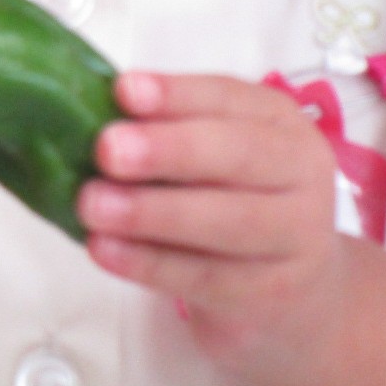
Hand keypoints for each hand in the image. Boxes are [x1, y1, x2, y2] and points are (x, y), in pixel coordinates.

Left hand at [78, 72, 347, 385]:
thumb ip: (165, 124)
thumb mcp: (213, 146)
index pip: (227, 97)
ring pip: (225, 223)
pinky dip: (149, 263)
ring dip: (151, 213)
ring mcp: (296, 239)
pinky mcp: (273, 295)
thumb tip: (86, 107)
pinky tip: (105, 249)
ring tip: (91, 205)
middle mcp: (299, 174)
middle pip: (236, 156)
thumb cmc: (232, 191)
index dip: (174, 94)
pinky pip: (207, 277)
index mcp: (278, 121)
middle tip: (106, 150)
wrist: (295, 284)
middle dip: (167, 150)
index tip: (122, 91)